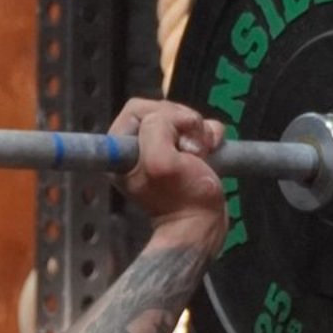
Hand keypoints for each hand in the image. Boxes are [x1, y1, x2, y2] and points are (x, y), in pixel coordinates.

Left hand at [109, 96, 226, 247]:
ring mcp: (161, 148)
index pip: (136, 108)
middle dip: (183, 122)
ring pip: (182, 116)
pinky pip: (198, 127)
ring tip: (201, 154)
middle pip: (162, 109)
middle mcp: (137, 148)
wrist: (202, 224)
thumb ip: (155, 130)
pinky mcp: (182, 151)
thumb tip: (167, 119)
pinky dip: (209, 135)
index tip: (172, 138)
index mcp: (122, 151)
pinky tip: (211, 151)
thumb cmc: (182, 198)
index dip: (160, 116)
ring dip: (198, 130)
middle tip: (190, 148)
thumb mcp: (160, 162)